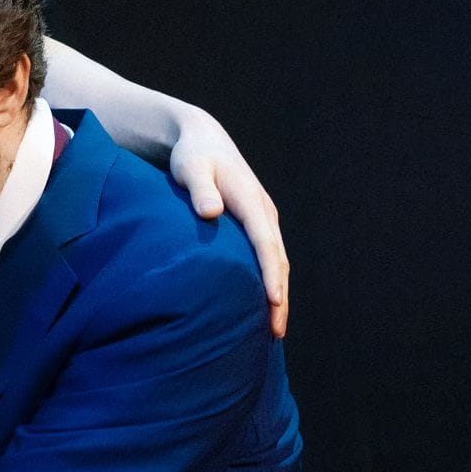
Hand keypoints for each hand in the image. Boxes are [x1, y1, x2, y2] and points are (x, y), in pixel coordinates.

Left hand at [169, 110, 289, 336]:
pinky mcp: (256, 225)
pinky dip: (269, 282)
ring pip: (277, 261)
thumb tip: (211, 212)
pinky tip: (262, 306)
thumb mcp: (190, 168)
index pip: (265, 242)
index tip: (274, 300)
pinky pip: (268, 258)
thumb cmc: (191, 156)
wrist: (202, 140)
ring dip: (278, 294)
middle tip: (276, 331)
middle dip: (280, 295)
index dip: (271, 272)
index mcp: (250, 199)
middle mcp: (264, 211)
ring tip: (274, 329)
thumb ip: (199, 188)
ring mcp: (263, 218)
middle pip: (278, 259)